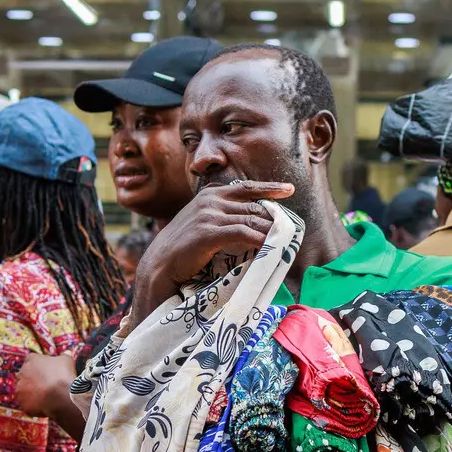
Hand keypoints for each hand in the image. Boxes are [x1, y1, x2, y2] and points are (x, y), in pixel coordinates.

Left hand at [15, 352, 88, 438]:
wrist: (60, 396)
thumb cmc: (63, 375)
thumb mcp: (67, 361)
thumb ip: (65, 355)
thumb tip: (68, 352)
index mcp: (31, 360)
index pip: (31, 360)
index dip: (40, 367)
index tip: (48, 372)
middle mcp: (22, 373)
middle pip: (25, 376)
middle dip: (34, 380)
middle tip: (47, 385)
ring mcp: (20, 389)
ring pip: (25, 391)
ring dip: (33, 393)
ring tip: (46, 397)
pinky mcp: (22, 403)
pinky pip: (27, 404)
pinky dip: (34, 406)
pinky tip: (44, 406)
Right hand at [128, 180, 293, 325]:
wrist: (159, 264)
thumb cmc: (182, 248)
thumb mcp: (202, 222)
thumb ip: (222, 215)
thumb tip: (249, 220)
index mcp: (210, 194)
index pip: (246, 187)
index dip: (269, 188)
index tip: (288, 189)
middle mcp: (210, 200)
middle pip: (253, 206)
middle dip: (275, 217)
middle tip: (291, 228)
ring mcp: (209, 215)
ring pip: (251, 220)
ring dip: (271, 231)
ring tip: (286, 240)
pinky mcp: (208, 233)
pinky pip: (243, 234)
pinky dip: (259, 240)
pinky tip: (269, 247)